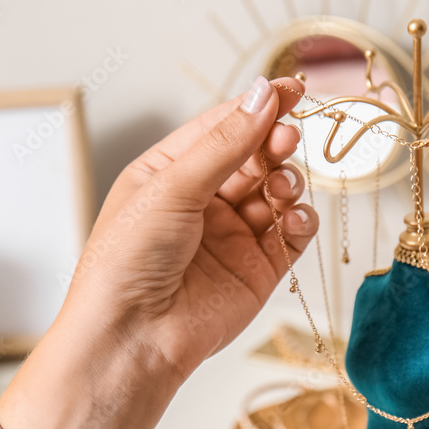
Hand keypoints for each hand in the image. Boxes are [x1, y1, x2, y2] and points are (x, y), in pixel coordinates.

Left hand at [0, 77, 316, 428]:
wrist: (133, 339)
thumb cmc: (127, 262)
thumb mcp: (172, 187)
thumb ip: (225, 143)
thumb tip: (262, 95)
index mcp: (171, 173)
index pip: (223, 127)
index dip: (257, 106)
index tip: (292, 88)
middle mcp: (204, 201)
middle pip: (255, 155)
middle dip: (274, 142)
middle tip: (286, 137)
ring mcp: (234, 235)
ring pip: (278, 191)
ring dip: (287, 181)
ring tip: (279, 187)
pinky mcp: (258, 270)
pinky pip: (292, 234)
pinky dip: (300, 221)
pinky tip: (293, 218)